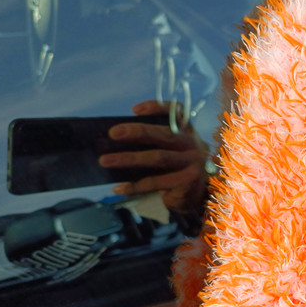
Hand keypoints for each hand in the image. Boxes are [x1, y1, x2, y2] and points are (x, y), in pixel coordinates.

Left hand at [99, 101, 210, 215]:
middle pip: (164, 135)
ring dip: (128, 159)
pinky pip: (155, 183)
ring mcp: (193, 164)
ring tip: (105, 161)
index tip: (134, 110)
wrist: (200, 198)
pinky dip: (135, 186)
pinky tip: (118, 188)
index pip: (177, 113)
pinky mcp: (187, 183)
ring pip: (157, 158)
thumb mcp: (173, 153)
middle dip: (136, 132)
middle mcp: (193, 145)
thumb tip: (118, 141)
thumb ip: (156, 144)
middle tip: (112, 133)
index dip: (157, 108)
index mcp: (188, 133)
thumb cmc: (178, 171)